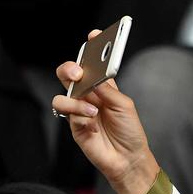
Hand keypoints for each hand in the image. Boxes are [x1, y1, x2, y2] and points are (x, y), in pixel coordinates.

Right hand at [52, 31, 159, 193]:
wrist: (129, 159)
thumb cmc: (130, 132)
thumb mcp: (125, 106)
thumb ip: (108, 89)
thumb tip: (94, 75)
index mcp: (103, 87)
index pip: (93, 64)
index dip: (91, 48)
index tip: (94, 34)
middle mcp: (88, 96)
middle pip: (69, 75)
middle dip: (70, 69)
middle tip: (78, 72)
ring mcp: (79, 110)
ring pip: (61, 95)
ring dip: (75, 99)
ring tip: (92, 109)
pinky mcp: (74, 125)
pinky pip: (67, 113)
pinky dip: (79, 114)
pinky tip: (92, 120)